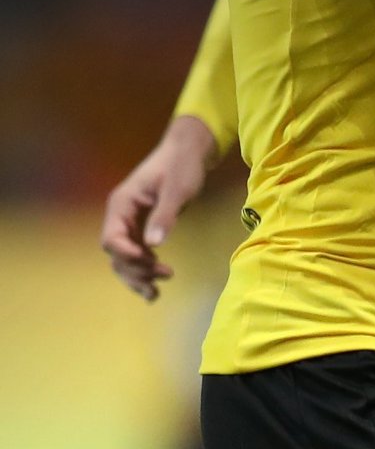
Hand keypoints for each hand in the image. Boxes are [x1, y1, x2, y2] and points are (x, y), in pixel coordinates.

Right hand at [100, 116, 217, 300]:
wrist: (187, 153)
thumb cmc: (182, 166)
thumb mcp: (178, 189)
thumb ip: (165, 215)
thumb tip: (154, 245)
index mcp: (122, 204)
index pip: (112, 237)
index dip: (126, 253)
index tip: (148, 261)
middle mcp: (120, 216)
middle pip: (116, 253)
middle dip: (135, 269)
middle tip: (164, 276)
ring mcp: (129, 223)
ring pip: (124, 258)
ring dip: (136, 276)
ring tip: (155, 295)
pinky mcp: (142, 228)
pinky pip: (136, 254)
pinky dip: (143, 270)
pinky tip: (156, 285)